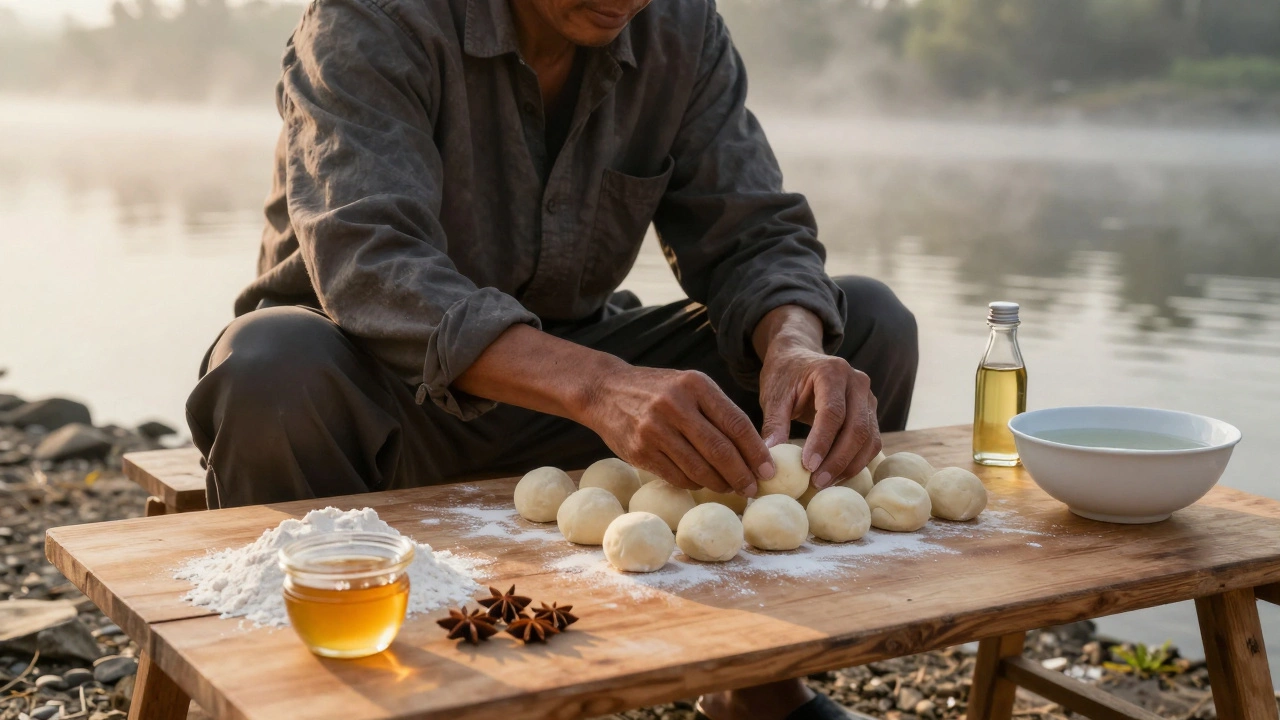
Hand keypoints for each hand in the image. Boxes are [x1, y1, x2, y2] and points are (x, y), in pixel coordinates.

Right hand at [578, 365, 774, 495]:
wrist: (605, 390)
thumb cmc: (658, 391)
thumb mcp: (689, 386)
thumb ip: (717, 411)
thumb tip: (754, 450)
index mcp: (695, 384)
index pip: (736, 423)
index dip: (756, 452)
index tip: (768, 470)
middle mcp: (675, 405)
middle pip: (720, 450)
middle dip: (742, 474)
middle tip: (753, 488)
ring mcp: (654, 429)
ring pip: (699, 468)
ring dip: (720, 484)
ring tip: (730, 488)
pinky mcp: (639, 450)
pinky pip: (677, 476)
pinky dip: (694, 484)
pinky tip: (702, 483)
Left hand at [754, 307, 880, 488]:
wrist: (800, 358)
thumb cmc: (785, 376)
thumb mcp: (774, 395)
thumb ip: (774, 423)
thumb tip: (770, 457)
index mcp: (832, 371)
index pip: (833, 412)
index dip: (822, 442)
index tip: (807, 466)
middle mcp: (857, 382)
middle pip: (857, 428)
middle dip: (838, 460)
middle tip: (817, 482)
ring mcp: (868, 397)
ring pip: (869, 438)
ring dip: (849, 465)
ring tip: (824, 483)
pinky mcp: (871, 413)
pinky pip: (871, 442)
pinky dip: (857, 462)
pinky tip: (836, 475)